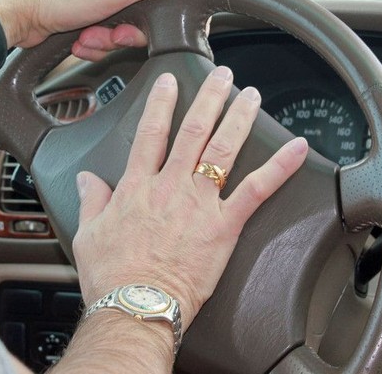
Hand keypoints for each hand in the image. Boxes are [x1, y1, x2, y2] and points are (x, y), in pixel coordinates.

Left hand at [0, 0, 200, 53]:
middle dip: (127, 30)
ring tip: (88, 35)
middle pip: (151, 12)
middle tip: (110, 31)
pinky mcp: (95, 11)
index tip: (145, 23)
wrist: (17, 13)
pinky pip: (111, 35)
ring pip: (129, 28)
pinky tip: (81, 40)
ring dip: (108, 40)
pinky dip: (96, 43)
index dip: (165, 9)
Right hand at [72, 67, 308, 329]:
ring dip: (239, 118)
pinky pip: (256, 190)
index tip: (170, 83)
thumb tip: (85, 179)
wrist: (136, 306)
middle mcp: (170, 187)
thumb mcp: (87, 233)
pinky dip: (279, 166)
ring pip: (223, 149)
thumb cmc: (112, 275)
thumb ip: (90, 200)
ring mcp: (199, 203)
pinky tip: (296, 147)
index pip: (150, 133)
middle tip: (221, 76)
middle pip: (193, 131)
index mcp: (137, 187)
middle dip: (209, 98)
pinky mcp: (224, 225)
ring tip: (250, 95)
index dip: (161, 104)